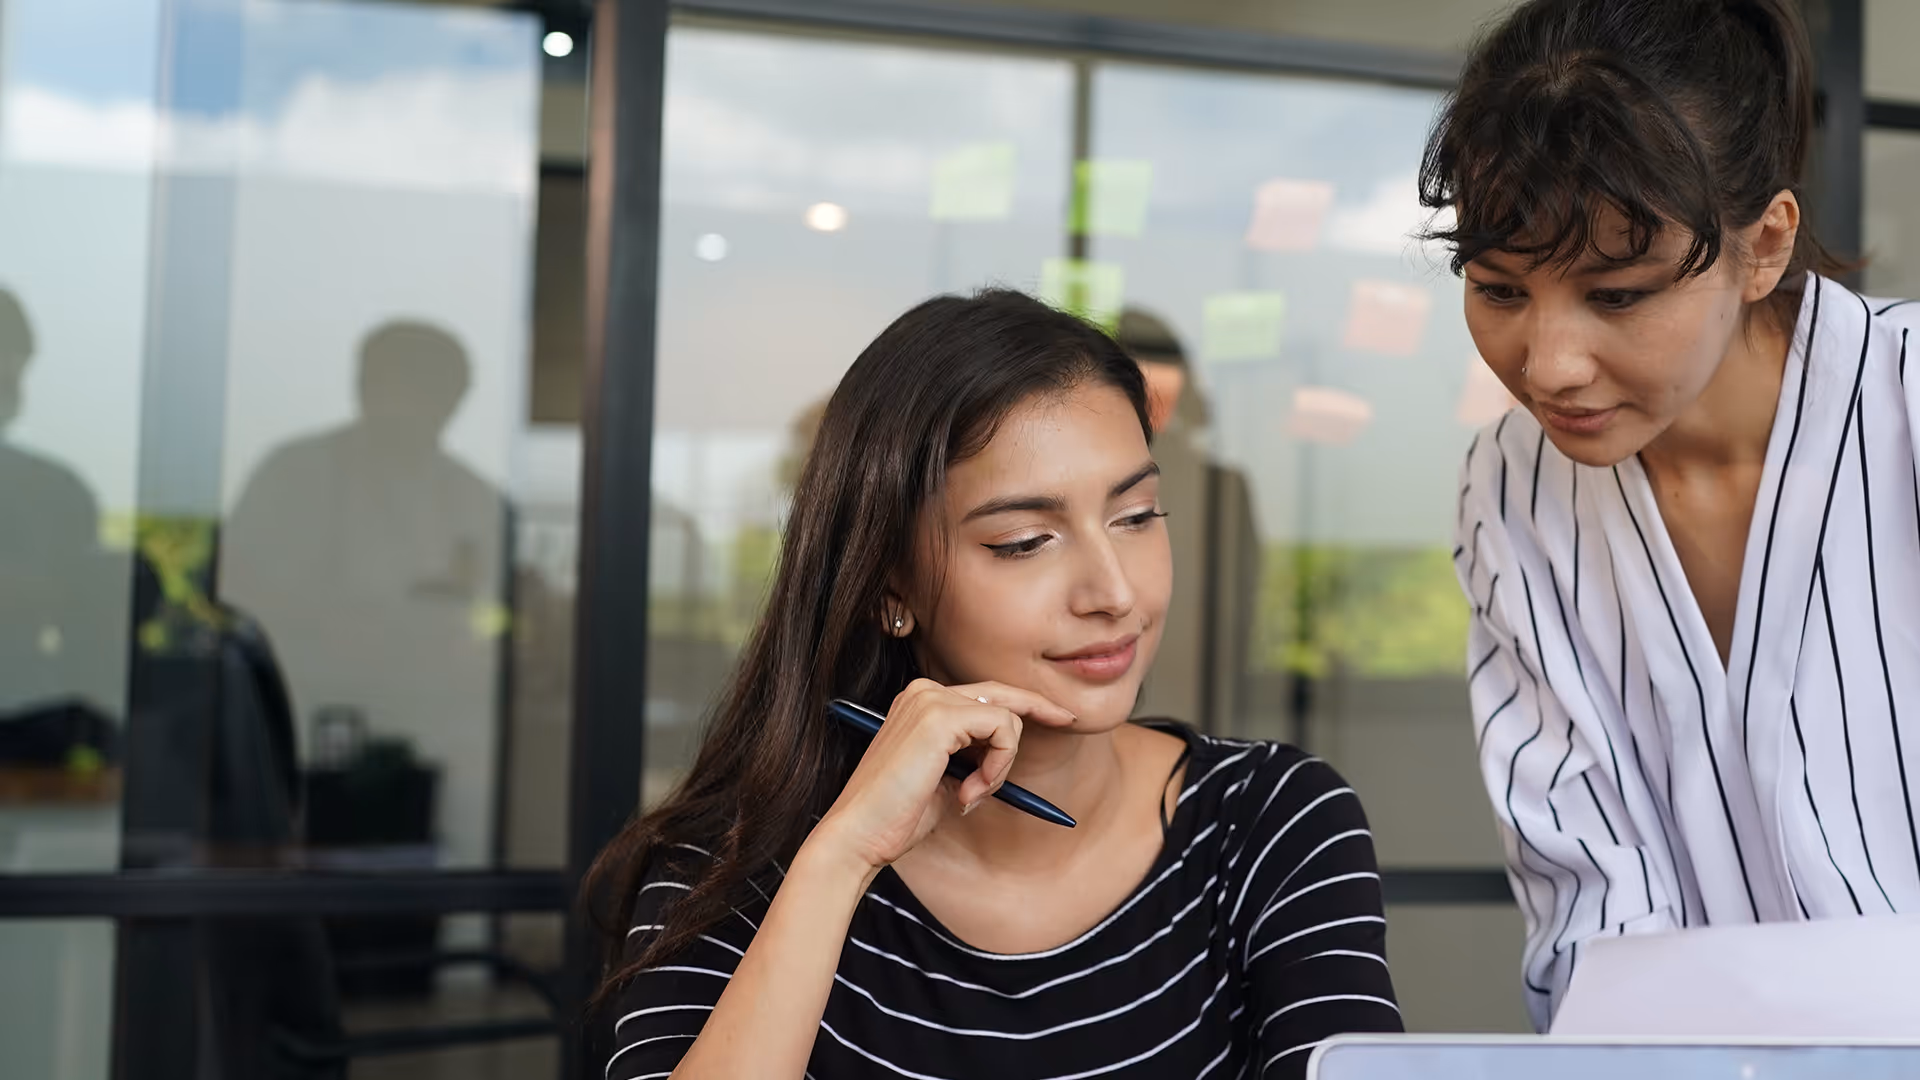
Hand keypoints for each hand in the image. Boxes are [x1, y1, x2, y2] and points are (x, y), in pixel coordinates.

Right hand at [809, 678, 1074, 870]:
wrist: (860, 835)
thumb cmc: (897, 816)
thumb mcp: (945, 780)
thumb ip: (971, 759)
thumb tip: (1003, 756)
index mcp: (920, 702)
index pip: (984, 694)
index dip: (1024, 704)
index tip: (1058, 717)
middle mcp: (923, 692)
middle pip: (1001, 693)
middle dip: (1039, 707)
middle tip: (1069, 721)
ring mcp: (930, 700)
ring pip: (1006, 717)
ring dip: (1002, 763)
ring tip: (974, 795)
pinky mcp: (940, 718)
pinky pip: (1002, 730)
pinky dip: (998, 765)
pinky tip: (970, 792)